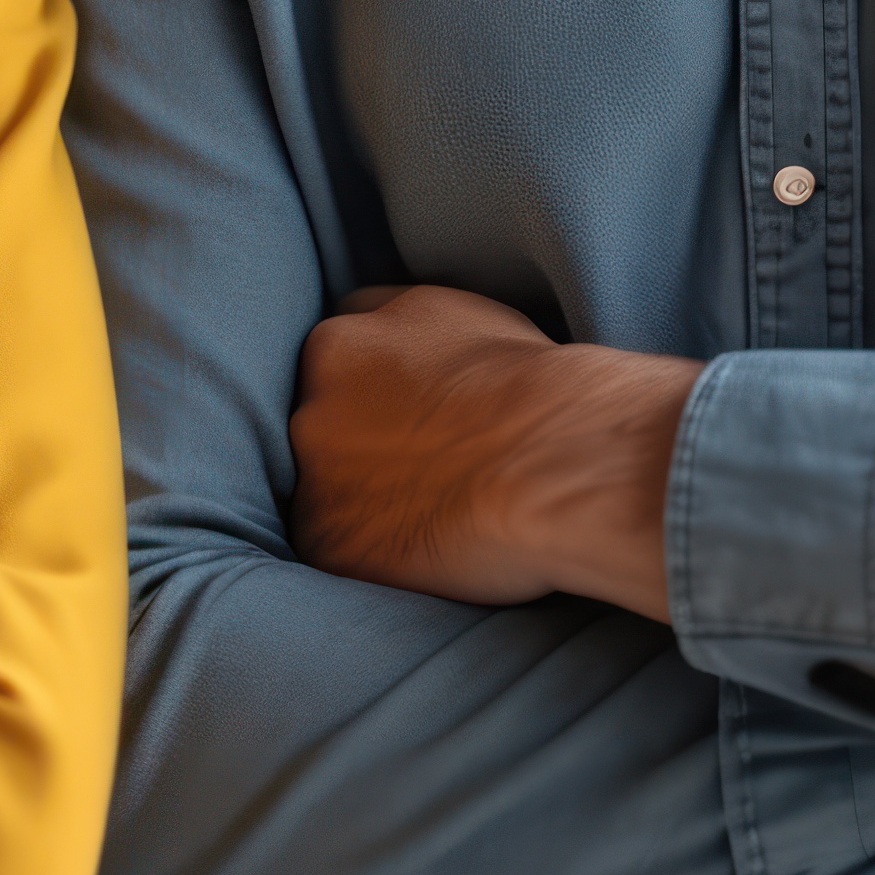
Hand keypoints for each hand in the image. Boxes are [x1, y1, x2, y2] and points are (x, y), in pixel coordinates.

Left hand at [288, 284, 689, 613]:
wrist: (561, 463)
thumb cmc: (542, 393)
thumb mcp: (468, 320)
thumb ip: (418, 336)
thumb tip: (424, 363)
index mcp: (342, 342)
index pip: (337, 359)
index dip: (375, 388)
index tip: (408, 412)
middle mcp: (313, 403)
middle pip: (324, 423)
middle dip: (360, 441)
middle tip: (423, 469)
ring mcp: (314, 474)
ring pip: (324, 488)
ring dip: (363, 500)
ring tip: (433, 513)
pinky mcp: (327, 540)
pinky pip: (337, 549)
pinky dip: (371, 555)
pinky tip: (425, 552)